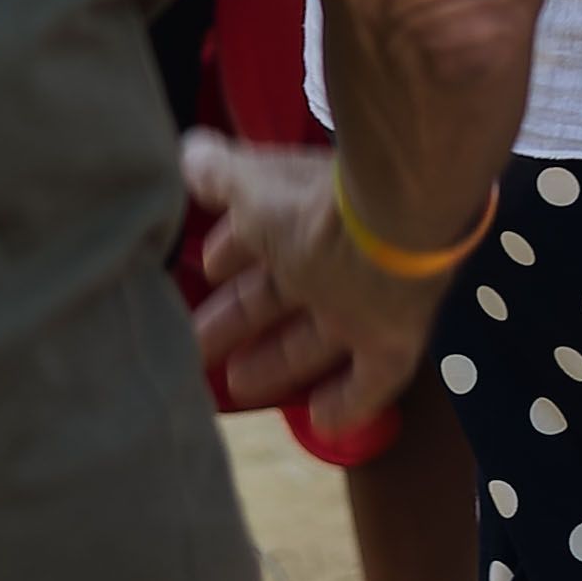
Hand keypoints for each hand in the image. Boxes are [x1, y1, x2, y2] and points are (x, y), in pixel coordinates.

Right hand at [176, 131, 458, 426]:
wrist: (394, 223)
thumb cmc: (310, 207)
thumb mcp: (247, 187)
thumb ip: (216, 174)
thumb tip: (187, 156)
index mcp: (296, 218)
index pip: (258, 240)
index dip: (230, 255)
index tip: (207, 272)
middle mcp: (330, 261)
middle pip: (279, 297)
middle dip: (238, 320)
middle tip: (196, 346)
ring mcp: (364, 304)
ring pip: (316, 341)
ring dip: (278, 363)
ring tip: (236, 389)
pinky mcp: (393, 342)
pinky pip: (369, 381)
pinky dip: (346, 403)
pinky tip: (320, 424)